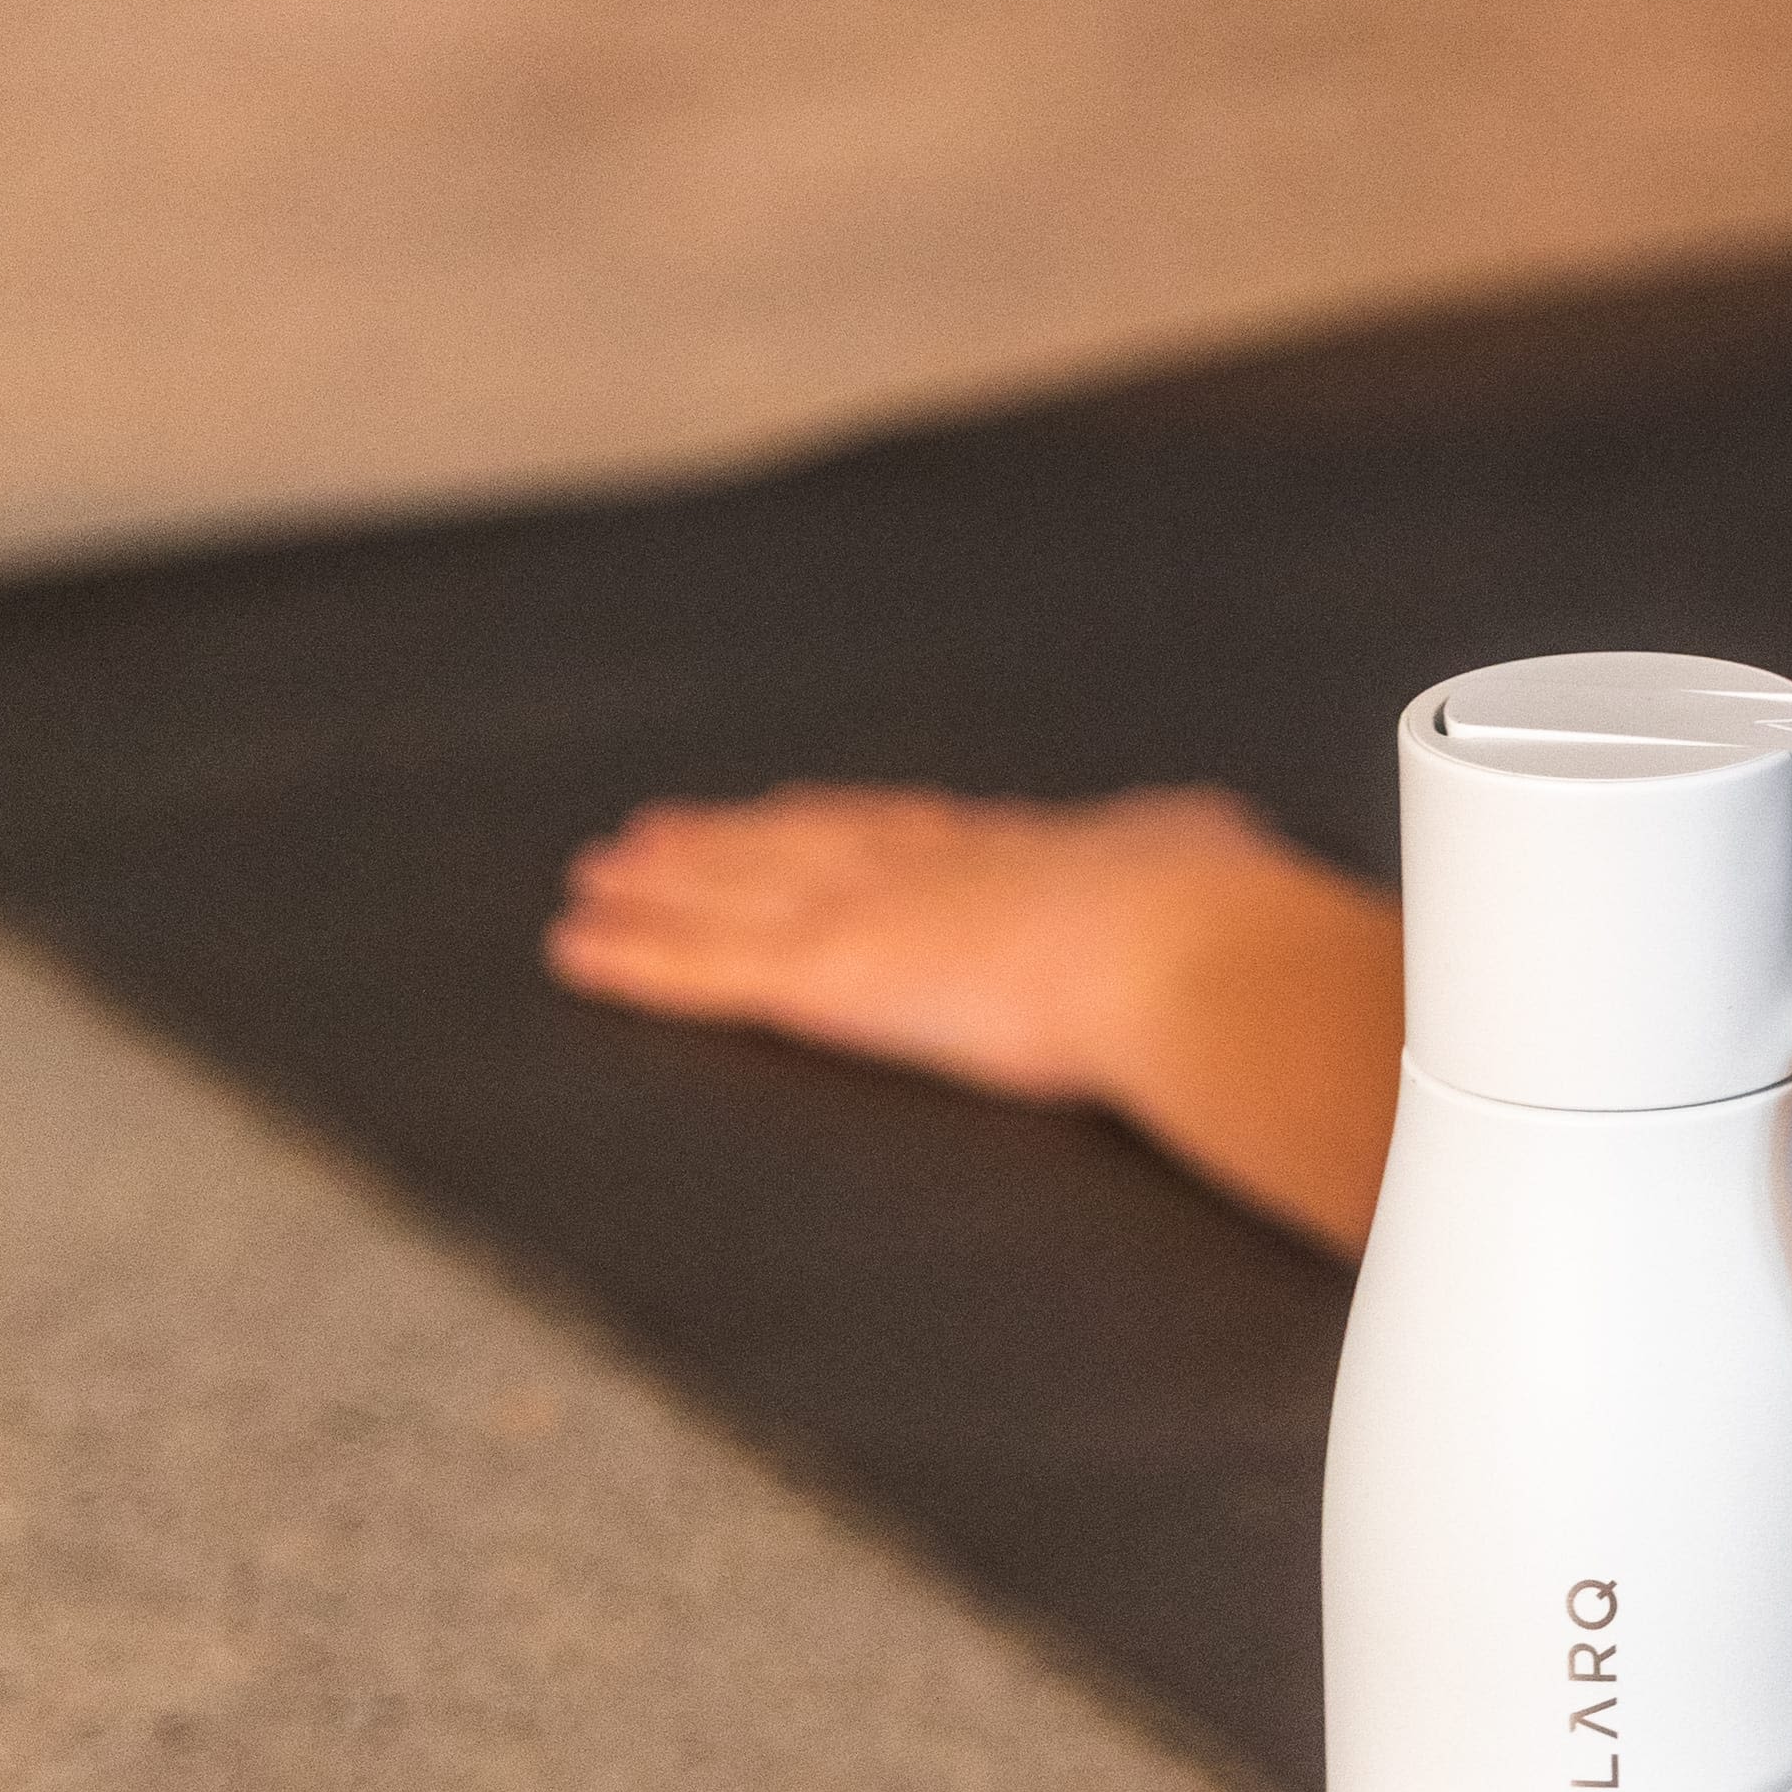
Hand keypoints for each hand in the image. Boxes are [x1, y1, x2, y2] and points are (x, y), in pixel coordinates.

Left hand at [546, 782, 1298, 1105]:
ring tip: (596, 878)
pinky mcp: (827, 979)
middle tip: (655, 834)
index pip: (905, 831)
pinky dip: (638, 960)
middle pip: (799, 844)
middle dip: (728, 841)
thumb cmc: (1213, 916)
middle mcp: (925, 865)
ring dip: (660, 888)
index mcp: (1017, 845)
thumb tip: (1199, 826)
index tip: (794, 811)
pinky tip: (577, 951)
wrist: (1183, 947)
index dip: (841, 823)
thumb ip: (1180, 844)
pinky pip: (707, 972)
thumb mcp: (1206, 852)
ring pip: (735, 894)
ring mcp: (868, 915)